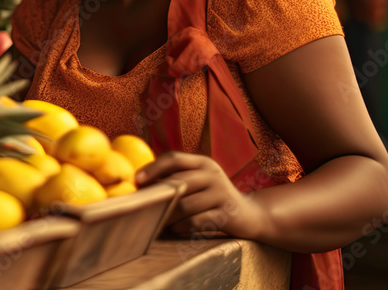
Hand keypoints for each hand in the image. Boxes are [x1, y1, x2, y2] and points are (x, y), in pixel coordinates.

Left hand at [136, 152, 267, 239]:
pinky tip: (177, 229)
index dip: (153, 168)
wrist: (250, 215)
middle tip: (141, 207)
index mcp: (203, 163)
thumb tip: (140, 184)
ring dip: (167, 216)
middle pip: (177, 182)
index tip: (136, 180)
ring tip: (158, 222)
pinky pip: (196, 221)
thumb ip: (177, 178)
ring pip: (185, 205)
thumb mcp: (200, 181)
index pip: (174, 158)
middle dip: (157, 196)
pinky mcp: (227, 214)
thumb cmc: (213, 198)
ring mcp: (221, 194)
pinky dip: (182, 227)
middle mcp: (213, 174)